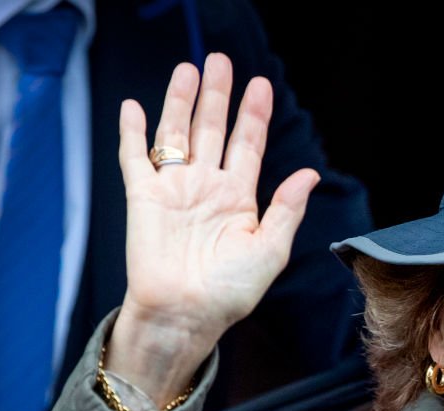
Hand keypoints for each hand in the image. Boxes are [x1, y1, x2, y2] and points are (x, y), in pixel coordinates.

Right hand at [109, 54, 319, 406]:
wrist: (186, 314)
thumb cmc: (229, 293)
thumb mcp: (270, 251)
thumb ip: (287, 209)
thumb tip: (310, 174)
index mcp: (239, 201)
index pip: (248, 147)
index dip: (254, 116)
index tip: (261, 87)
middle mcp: (206, 190)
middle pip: (213, 131)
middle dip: (217, 96)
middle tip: (221, 61)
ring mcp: (174, 191)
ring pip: (177, 134)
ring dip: (181, 102)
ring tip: (189, 69)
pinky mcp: (143, 198)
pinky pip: (135, 158)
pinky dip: (133, 132)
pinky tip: (135, 108)